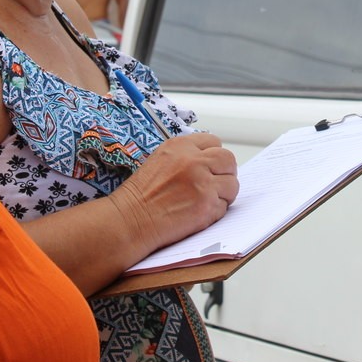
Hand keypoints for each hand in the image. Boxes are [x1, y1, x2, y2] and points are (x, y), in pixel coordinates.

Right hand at [110, 133, 238, 252]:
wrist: (129, 220)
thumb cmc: (140, 195)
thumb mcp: (160, 160)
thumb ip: (185, 156)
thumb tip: (210, 160)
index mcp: (180, 146)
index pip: (214, 142)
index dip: (215, 156)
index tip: (212, 166)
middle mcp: (193, 160)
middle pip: (228, 160)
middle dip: (226, 172)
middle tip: (217, 183)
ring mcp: (202, 183)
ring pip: (232, 184)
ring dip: (223, 194)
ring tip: (205, 201)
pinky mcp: (207, 205)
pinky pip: (224, 206)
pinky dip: (215, 212)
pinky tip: (197, 214)